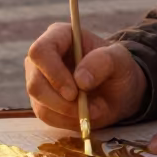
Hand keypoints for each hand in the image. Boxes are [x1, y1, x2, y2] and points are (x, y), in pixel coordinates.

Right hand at [24, 22, 146, 130]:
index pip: (40, 52)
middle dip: (61, 101)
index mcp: (60, 36)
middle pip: (35, 82)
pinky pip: (46, 115)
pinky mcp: (41, 100)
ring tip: (92, 109)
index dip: (53, 73)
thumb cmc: (118, 69)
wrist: (119, 91)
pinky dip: (67, 120)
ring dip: (67, 113)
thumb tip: (80, 79)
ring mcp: (39, 79)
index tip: (74, 92)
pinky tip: (83, 113)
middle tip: (85, 108)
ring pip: (39, 103)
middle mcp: (43, 57)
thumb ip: (103, 62)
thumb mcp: (120, 60)